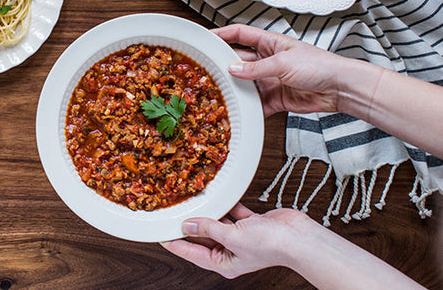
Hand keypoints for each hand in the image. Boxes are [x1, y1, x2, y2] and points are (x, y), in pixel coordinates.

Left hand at [161, 203, 305, 278]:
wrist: (299, 238)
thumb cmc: (271, 245)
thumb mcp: (232, 236)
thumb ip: (208, 228)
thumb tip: (189, 224)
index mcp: (223, 263)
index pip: (191, 252)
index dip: (174, 243)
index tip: (159, 234)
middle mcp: (231, 251)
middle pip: (202, 237)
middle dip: (189, 225)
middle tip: (172, 213)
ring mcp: (241, 237)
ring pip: (217, 223)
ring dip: (208, 213)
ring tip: (192, 201)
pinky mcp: (251, 224)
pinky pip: (233, 213)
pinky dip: (226, 205)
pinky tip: (218, 196)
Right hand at [212, 24, 343, 115]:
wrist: (340, 89)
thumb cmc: (320, 66)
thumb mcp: (283, 63)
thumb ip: (256, 68)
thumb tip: (233, 69)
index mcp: (270, 43)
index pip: (240, 35)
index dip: (222, 34)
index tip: (205, 38)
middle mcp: (268, 60)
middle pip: (239, 60)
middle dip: (223, 64)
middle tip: (206, 70)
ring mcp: (270, 79)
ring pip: (245, 83)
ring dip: (234, 88)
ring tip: (218, 92)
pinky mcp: (275, 98)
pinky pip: (256, 102)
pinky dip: (247, 107)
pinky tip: (238, 109)